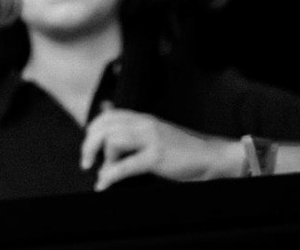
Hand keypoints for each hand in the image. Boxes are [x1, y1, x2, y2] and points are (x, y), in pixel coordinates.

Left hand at [82, 106, 241, 189]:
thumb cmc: (184, 149)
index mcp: (143, 118)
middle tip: (86, 162)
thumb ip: (135, 132)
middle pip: (104, 127)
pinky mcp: (156, 157)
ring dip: (103, 160)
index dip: (93, 129)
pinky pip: (125, 166)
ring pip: (112, 141)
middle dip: (89, 145)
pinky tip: (104, 184)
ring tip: (104, 173)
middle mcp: (144, 124)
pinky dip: (110, 176)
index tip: (88, 144)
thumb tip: (110, 134)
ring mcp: (151, 139)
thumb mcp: (157, 133)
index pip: (108, 116)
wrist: (213, 157)